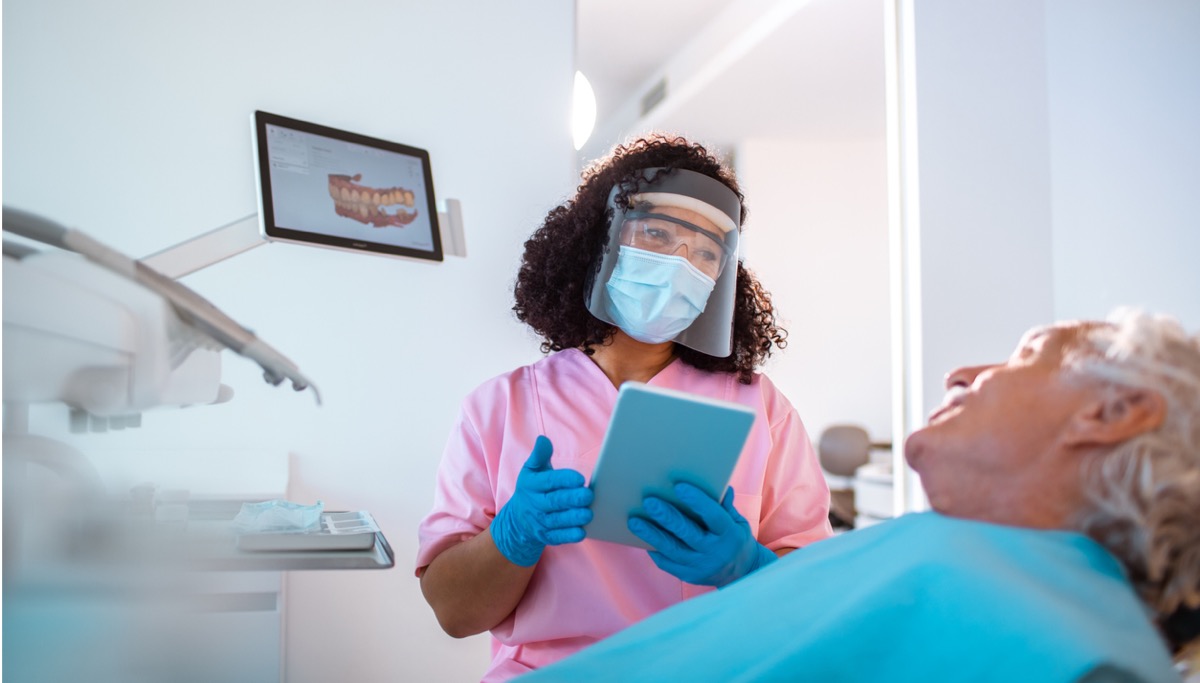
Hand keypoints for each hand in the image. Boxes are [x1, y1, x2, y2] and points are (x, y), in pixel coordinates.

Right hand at [490, 436, 593, 566]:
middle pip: (554, 502)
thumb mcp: (532, 470)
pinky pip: (557, 537)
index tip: (580, 478)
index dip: (564, 480)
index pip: (548, 481)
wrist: (518, 520)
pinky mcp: (546, 536)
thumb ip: (539, 455)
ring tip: (588, 513)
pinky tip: (582, 532)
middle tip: (589, 496)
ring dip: (573, 518)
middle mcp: (534, 504)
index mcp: (532, 485)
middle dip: (572, 499)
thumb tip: (543, 440)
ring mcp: (540, 522)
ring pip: (557, 521)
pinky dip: (569, 536)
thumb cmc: (532, 489)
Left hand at [628, 483, 775, 586]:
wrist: (741, 574)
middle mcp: (715, 552)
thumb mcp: (737, 522)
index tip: (679, 486)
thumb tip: (722, 485)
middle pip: (688, 533)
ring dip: (651, 534)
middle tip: (649, 502)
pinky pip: (666, 563)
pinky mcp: (688, 576)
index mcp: (729, 534)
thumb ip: (726, 506)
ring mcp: (700, 567)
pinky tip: (641, 537)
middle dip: (667, 517)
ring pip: (672, 550)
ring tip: (634, 521)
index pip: (713, 516)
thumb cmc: (735, 539)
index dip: (697, 501)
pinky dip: (654, 549)